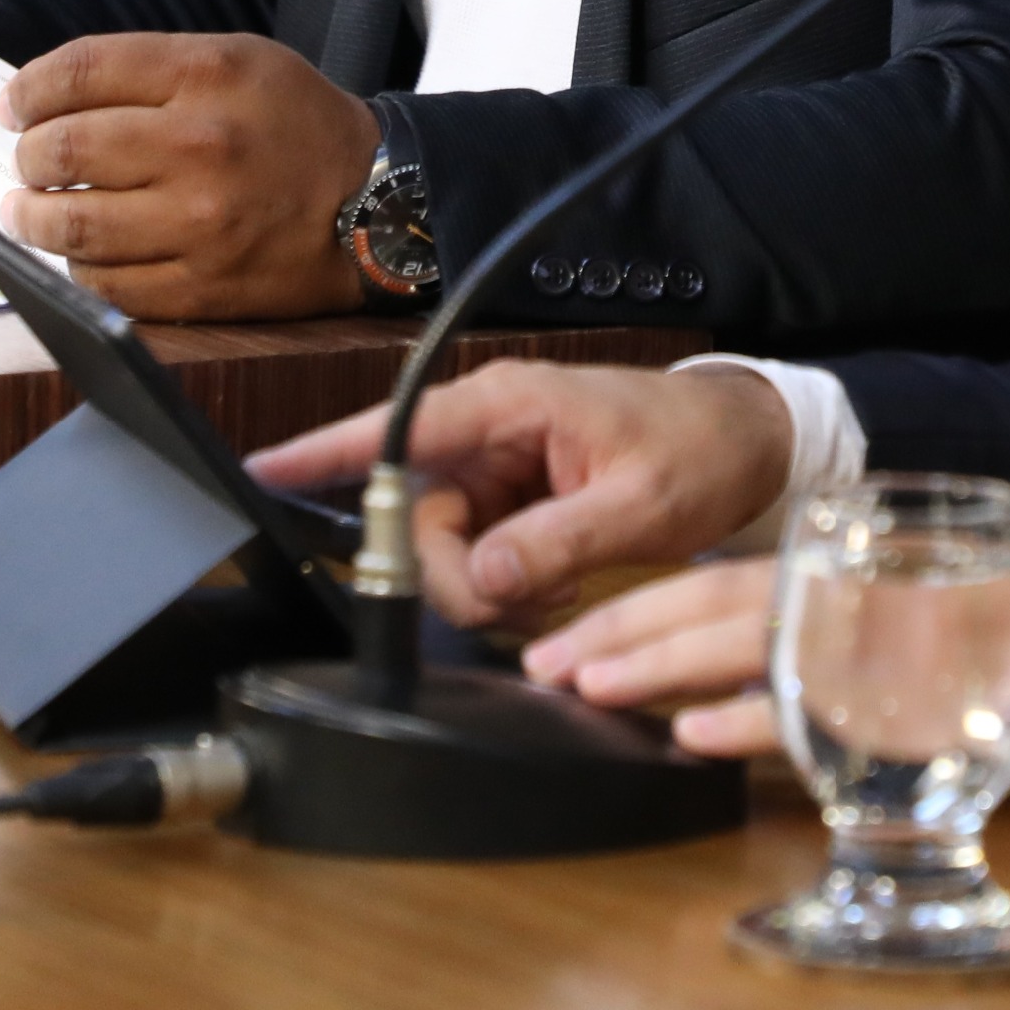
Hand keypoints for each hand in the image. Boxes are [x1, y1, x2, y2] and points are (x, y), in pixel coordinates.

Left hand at [0, 32, 378, 318]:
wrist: (378, 202)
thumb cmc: (298, 125)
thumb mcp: (241, 60)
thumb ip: (151, 69)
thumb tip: (48, 98)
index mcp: (208, 74)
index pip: (80, 72)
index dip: (29, 89)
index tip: (14, 105)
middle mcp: (200, 145)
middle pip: (64, 149)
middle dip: (28, 155)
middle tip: (29, 160)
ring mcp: (200, 223)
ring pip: (71, 226)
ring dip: (32, 217)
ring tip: (30, 209)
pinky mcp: (202, 286)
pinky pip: (106, 284)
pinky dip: (78, 268)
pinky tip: (83, 252)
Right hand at [245, 360, 794, 628]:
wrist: (747, 445)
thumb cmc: (698, 451)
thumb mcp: (639, 503)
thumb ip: (556, 543)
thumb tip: (481, 578)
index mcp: (509, 406)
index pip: (397, 430)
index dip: (324, 454)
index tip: (262, 474)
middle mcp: (490, 432)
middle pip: (417, 518)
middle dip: (453, 575)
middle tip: (519, 602)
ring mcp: (500, 469)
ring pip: (444, 548)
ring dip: (485, 590)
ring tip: (554, 595)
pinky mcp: (514, 501)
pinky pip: (477, 557)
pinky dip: (504, 590)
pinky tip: (550, 594)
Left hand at [522, 558, 1009, 794]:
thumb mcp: (927, 622)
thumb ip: (843, 637)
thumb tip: (753, 676)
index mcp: (859, 576)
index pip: (734, 579)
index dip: (654, 602)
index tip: (584, 628)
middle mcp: (857, 599)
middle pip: (718, 604)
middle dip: (628, 630)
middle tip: (547, 659)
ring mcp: (881, 649)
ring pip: (746, 646)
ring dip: (661, 667)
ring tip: (587, 683)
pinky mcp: (911, 707)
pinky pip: (813, 713)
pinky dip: (747, 721)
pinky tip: (692, 734)